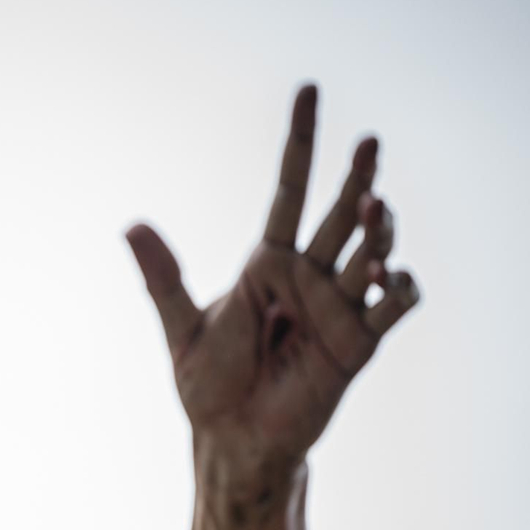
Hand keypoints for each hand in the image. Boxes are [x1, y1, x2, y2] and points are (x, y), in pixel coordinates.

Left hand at [125, 84, 419, 478]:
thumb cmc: (207, 384)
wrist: (233, 437)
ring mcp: (336, 308)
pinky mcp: (357, 344)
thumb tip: (131, 225)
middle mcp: (307, 278)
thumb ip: (163, 277)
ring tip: (376, 211)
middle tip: (369, 143)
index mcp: (266, 264)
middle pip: (337, 217)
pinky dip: (398, 288)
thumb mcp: (180, 328)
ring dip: (378, 232)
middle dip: (357, 181)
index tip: (309, 92)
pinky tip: (391, 276)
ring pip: (367, 254)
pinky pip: (390, 308)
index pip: (288, 191)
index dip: (300, 144)